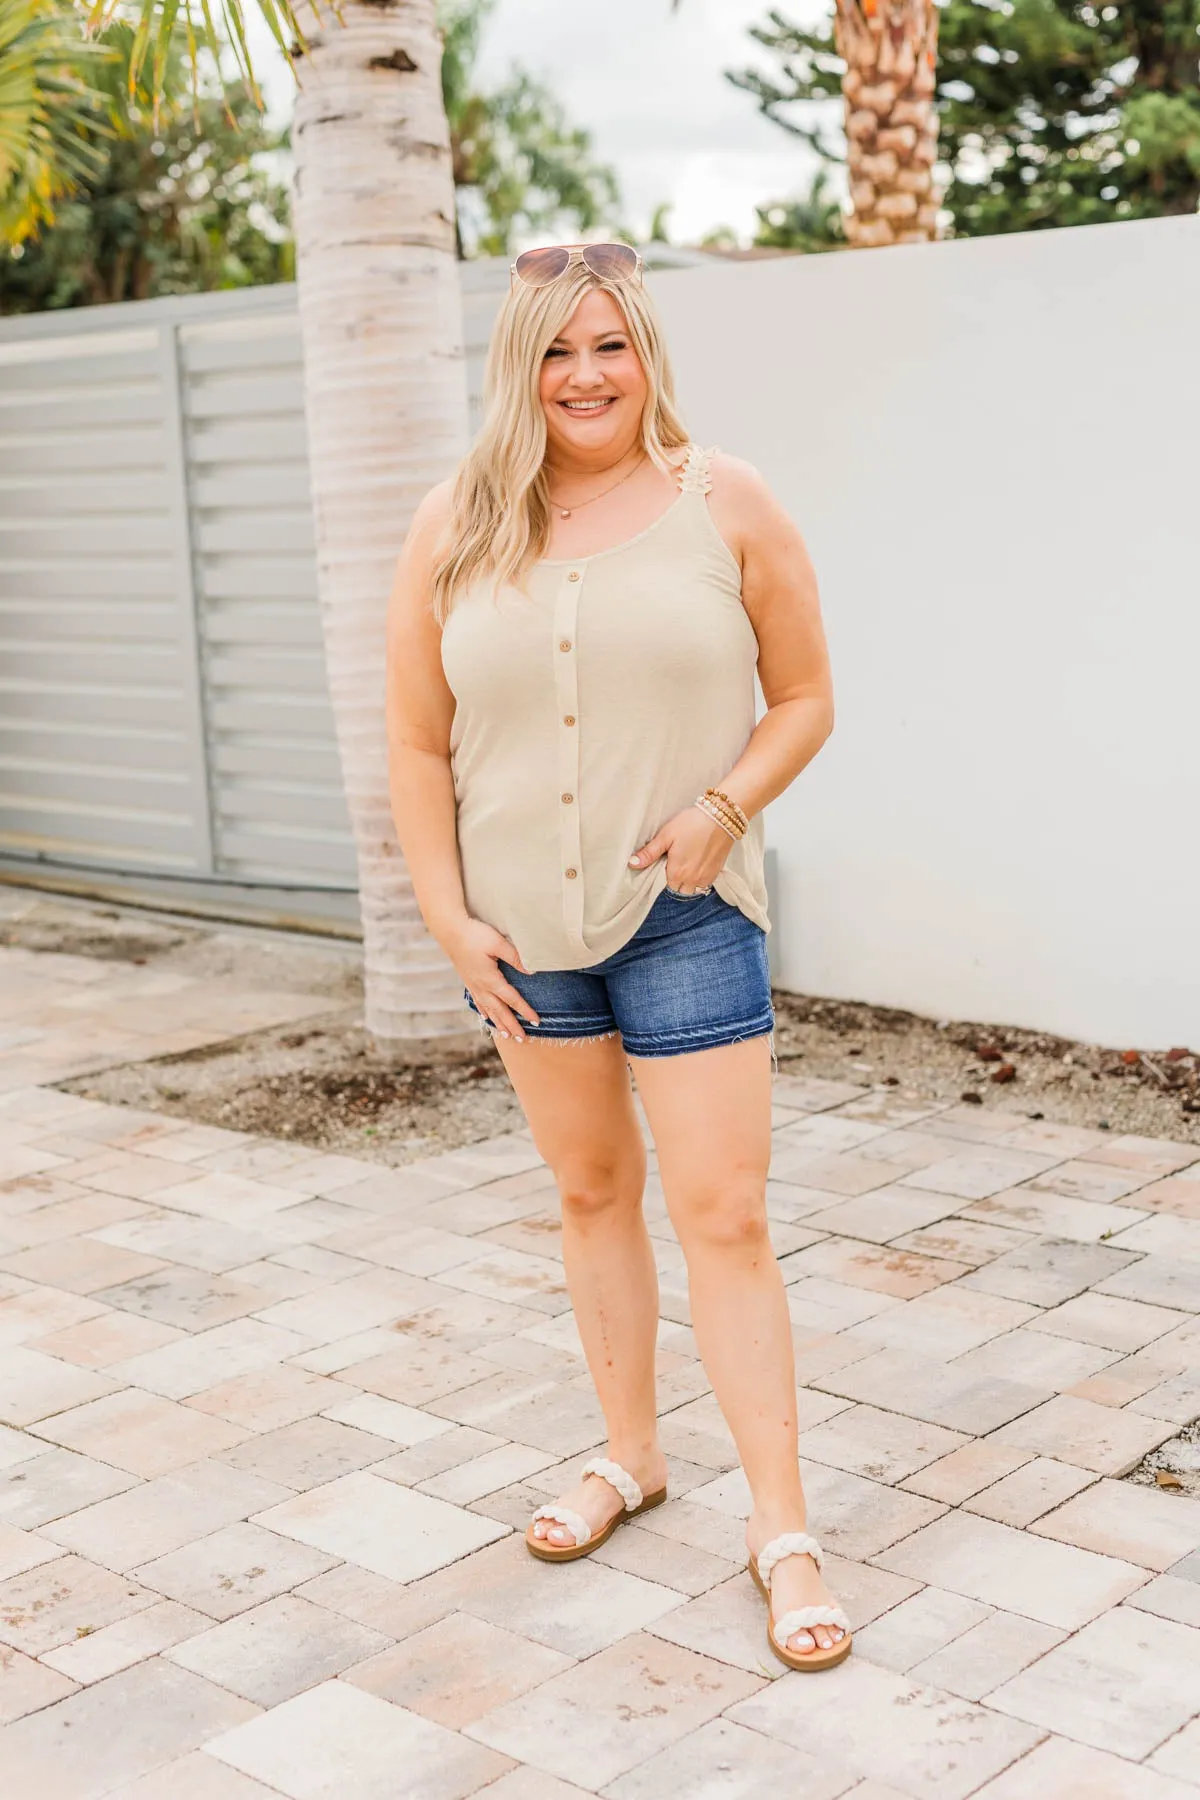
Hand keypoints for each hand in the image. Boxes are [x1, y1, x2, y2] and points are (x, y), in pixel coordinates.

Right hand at [445, 916, 539, 1040]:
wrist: (450, 931)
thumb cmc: (475, 935)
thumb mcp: (498, 943)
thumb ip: (516, 958)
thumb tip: (532, 972)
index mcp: (490, 979)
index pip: (512, 999)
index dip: (525, 1011)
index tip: (536, 1022)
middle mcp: (481, 987)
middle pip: (500, 1011)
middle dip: (512, 1025)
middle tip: (522, 1039)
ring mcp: (473, 985)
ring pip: (488, 1010)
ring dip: (498, 1023)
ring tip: (506, 1035)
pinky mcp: (468, 981)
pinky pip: (478, 1002)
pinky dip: (484, 1012)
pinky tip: (486, 1018)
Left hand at [628, 805, 731, 894]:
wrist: (721, 817)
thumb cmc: (691, 823)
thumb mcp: (666, 835)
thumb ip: (649, 853)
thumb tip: (631, 864)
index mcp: (676, 872)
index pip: (665, 884)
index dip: (664, 873)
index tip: (666, 861)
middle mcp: (692, 880)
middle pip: (679, 889)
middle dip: (676, 880)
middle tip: (677, 861)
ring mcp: (706, 877)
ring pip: (693, 889)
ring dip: (689, 881)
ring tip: (688, 863)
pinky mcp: (717, 872)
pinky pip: (705, 884)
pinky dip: (700, 878)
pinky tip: (699, 863)